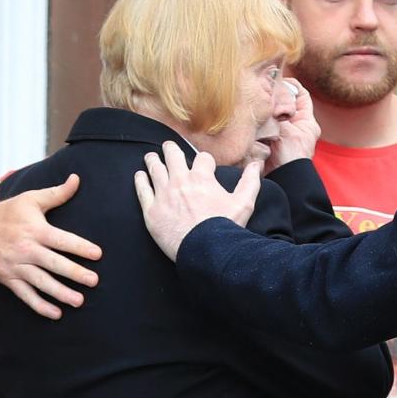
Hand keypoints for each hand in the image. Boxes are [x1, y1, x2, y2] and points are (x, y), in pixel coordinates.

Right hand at [0, 174, 101, 319]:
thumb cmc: (10, 212)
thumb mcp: (32, 199)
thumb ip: (57, 193)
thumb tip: (77, 178)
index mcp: (35, 230)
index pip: (61, 240)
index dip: (80, 247)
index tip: (98, 254)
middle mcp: (26, 249)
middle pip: (53, 263)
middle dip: (74, 273)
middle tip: (94, 281)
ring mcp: (16, 266)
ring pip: (41, 282)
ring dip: (60, 293)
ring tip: (79, 301)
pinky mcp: (8, 278)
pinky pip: (25, 294)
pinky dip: (39, 305)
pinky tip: (56, 313)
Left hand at [134, 141, 260, 260]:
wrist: (205, 250)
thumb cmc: (225, 227)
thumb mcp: (244, 203)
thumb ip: (250, 181)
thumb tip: (257, 164)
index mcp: (202, 178)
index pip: (203, 158)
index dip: (205, 161)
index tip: (204, 164)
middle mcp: (181, 181)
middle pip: (173, 156)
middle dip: (171, 149)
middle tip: (168, 147)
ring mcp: (164, 194)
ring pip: (155, 169)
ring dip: (153, 160)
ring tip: (150, 157)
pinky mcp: (152, 210)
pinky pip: (142, 190)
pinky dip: (141, 180)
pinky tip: (140, 175)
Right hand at [263, 78, 321, 173]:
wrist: (281, 178)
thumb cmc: (290, 156)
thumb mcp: (288, 128)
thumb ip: (279, 110)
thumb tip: (269, 93)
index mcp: (306, 122)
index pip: (301, 95)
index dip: (291, 85)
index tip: (279, 79)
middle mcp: (294, 126)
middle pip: (285, 102)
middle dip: (274, 94)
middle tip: (262, 87)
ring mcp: (281, 132)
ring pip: (272, 111)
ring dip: (265, 106)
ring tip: (255, 98)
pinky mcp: (268, 138)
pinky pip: (263, 122)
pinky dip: (258, 117)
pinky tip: (251, 112)